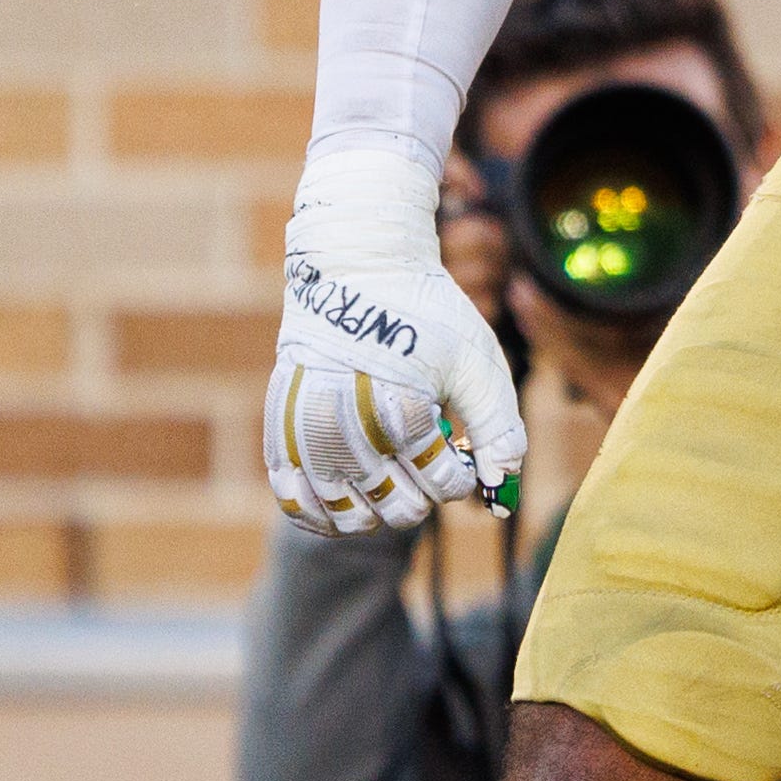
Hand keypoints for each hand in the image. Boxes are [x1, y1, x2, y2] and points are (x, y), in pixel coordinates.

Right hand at [269, 137, 527, 531]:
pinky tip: (343, 508)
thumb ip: (498, 427)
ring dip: (375, 514)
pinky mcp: (280, 424)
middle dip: (422, 499)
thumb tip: (501, 487)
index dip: (459, 481)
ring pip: (342, 511)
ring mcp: (307, 428)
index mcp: (400, 406)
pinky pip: (291, 495)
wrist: (356, 266)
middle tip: (425, 471)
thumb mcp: (477, 362)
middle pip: (395, 505)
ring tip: (390, 492)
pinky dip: (317, 513)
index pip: (440, 483)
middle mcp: (348, 423)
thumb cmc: (425, 314)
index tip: (458, 458)